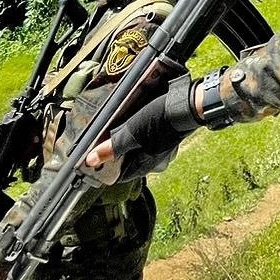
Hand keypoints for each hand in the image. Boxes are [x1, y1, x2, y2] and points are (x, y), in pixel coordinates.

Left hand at [82, 75, 197, 172]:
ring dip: (124, 139)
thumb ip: (112, 148)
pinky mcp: (163, 136)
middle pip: (125, 161)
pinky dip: (136, 132)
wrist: (188, 104)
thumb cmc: (160, 121)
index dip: (105, 167)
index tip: (93, 156)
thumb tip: (91, 161)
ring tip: (115, 125)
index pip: (118, 175)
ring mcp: (159, 148)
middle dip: (114, 150)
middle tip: (102, 136)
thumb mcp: (131, 133)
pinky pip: (144, 139)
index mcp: (144, 165)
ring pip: (134, 148)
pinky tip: (133, 119)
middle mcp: (152, 161)